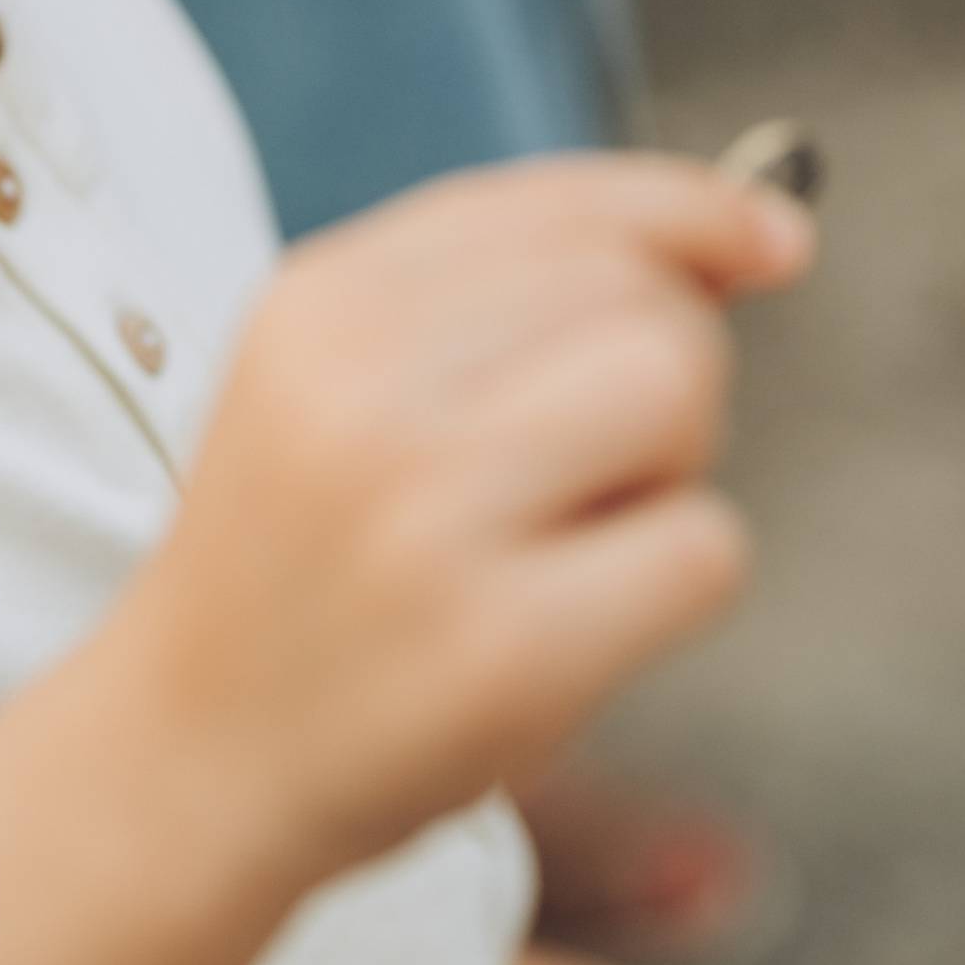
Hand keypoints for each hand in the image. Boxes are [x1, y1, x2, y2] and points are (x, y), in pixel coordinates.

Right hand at [101, 153, 814, 898]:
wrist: (192, 758)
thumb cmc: (302, 572)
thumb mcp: (338, 385)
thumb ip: (500, 294)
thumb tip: (748, 238)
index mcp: (321, 309)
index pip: (560, 205)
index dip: (692, 212)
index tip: (772, 241)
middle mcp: (363, 395)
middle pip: (639, 297)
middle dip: (664, 372)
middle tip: (579, 472)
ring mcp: (428, 519)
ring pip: (676, 392)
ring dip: (674, 467)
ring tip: (573, 535)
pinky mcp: (505, 648)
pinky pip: (703, 550)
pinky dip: (677, 584)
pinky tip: (578, 617)